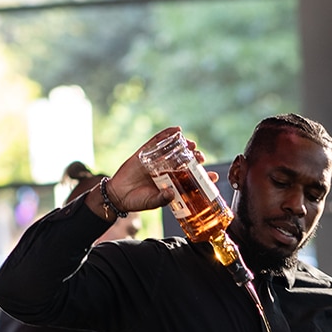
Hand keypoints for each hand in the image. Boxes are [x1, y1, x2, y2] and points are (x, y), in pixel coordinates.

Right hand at [102, 126, 218, 214]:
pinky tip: (176, 129)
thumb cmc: (137, 201)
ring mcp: (156, 161)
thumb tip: (172, 194)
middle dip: (195, 159)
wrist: (118, 195)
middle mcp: (167, 171)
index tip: (214, 176)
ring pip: (173, 150)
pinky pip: (157, 141)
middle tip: (201, 158)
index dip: (203, 177)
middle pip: (185, 162)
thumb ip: (161, 199)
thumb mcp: (151, 202)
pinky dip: (166, 134)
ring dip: (185, 146)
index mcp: (172, 183)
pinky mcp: (145, 153)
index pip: (191, 179)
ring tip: (193, 144)